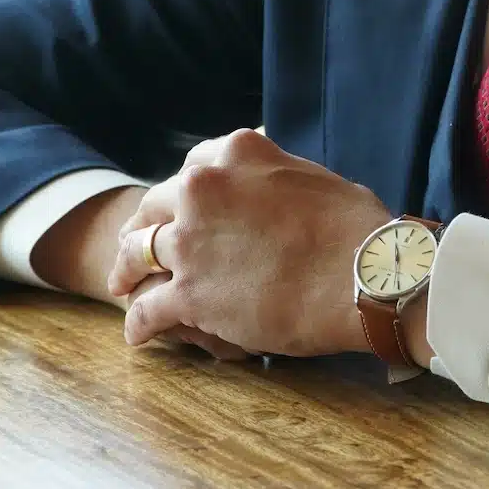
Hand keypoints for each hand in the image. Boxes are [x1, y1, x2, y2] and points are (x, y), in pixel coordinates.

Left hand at [107, 128, 387, 357]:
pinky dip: (139, 323)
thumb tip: (274, 191)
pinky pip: (145, 309)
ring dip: (128, 274)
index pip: (189, 169)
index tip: (178, 211)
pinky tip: (138, 334)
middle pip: (152, 208)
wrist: (364, 275)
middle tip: (136, 249)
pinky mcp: (188, 293)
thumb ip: (275, 178)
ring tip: (124, 289)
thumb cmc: (355, 228)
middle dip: (142, 229)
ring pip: (136, 255)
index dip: (180, 196)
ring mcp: (189, 241)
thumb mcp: (312, 177)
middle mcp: (202, 188)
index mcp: (235, 154)